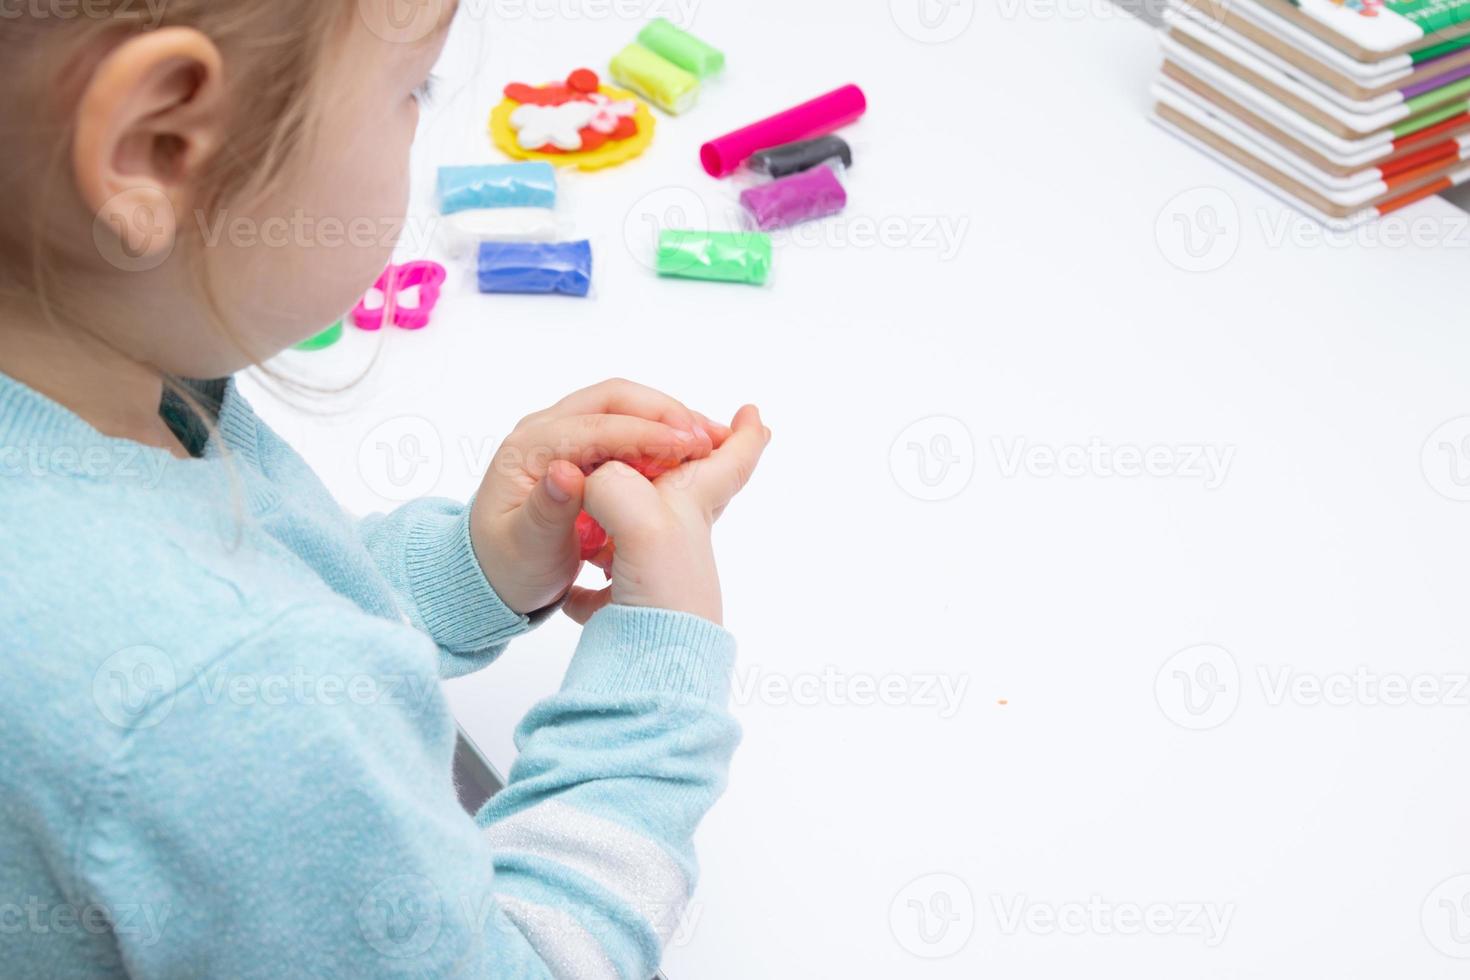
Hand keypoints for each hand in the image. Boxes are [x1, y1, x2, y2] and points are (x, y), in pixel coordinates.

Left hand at [470, 380, 731, 615]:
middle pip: (615, 399)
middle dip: (666, 413)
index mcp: (529, 448)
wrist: (491, 574)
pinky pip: (629, 427)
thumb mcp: (525, 548)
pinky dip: (663, 435)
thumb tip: (564, 473)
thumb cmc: (506, 566)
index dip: (647, 433)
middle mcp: (546, 429)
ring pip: (626, 408)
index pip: (597, 427)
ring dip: (671, 420)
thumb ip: (546, 511)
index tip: (691, 447)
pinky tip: (694, 453)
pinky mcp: (583, 448)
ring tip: (713, 440)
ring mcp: (565, 434)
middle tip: (710, 436)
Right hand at [565, 405, 769, 626]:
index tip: (753, 411)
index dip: (745, 434)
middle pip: (686, 492)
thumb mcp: (644, 526)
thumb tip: (583, 480)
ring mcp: (651, 573)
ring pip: (640, 533)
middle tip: (678, 442)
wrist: (651, 671)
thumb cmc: (664, 596)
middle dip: (682, 465)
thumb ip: (613, 486)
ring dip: (620, 513)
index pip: (729, 462)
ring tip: (594, 499)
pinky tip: (570, 587)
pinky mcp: (623, 609)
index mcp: (690, 505)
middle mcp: (675, 536)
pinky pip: (601, 588)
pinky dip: (587, 583)